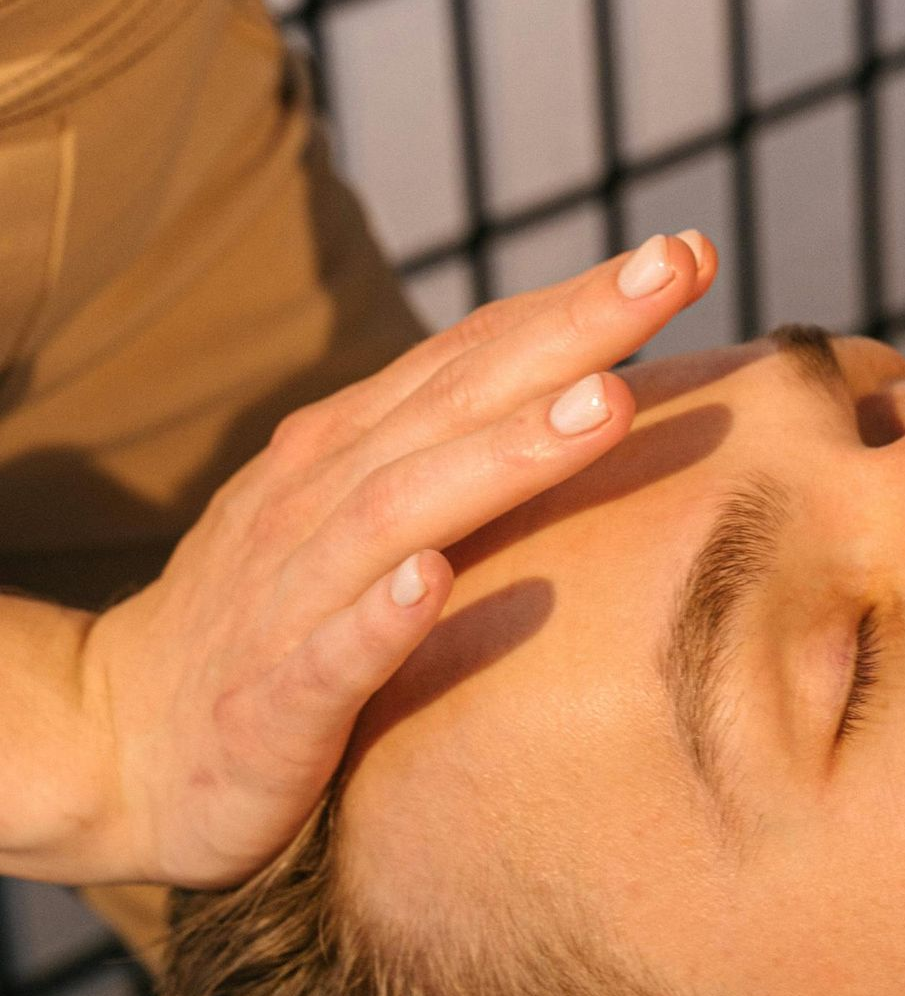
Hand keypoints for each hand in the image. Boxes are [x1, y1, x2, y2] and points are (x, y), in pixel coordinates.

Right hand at [75, 232, 716, 887]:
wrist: (127, 741)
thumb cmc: (281, 623)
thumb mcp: (365, 520)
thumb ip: (455, 461)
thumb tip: (598, 397)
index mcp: (354, 450)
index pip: (475, 355)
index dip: (578, 303)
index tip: (687, 254)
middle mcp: (320, 500)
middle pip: (458, 399)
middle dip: (571, 336)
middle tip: (672, 274)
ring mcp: (291, 595)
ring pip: (403, 509)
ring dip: (506, 456)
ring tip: (605, 406)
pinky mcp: (274, 702)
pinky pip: (330, 654)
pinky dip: (381, 616)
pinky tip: (433, 583)